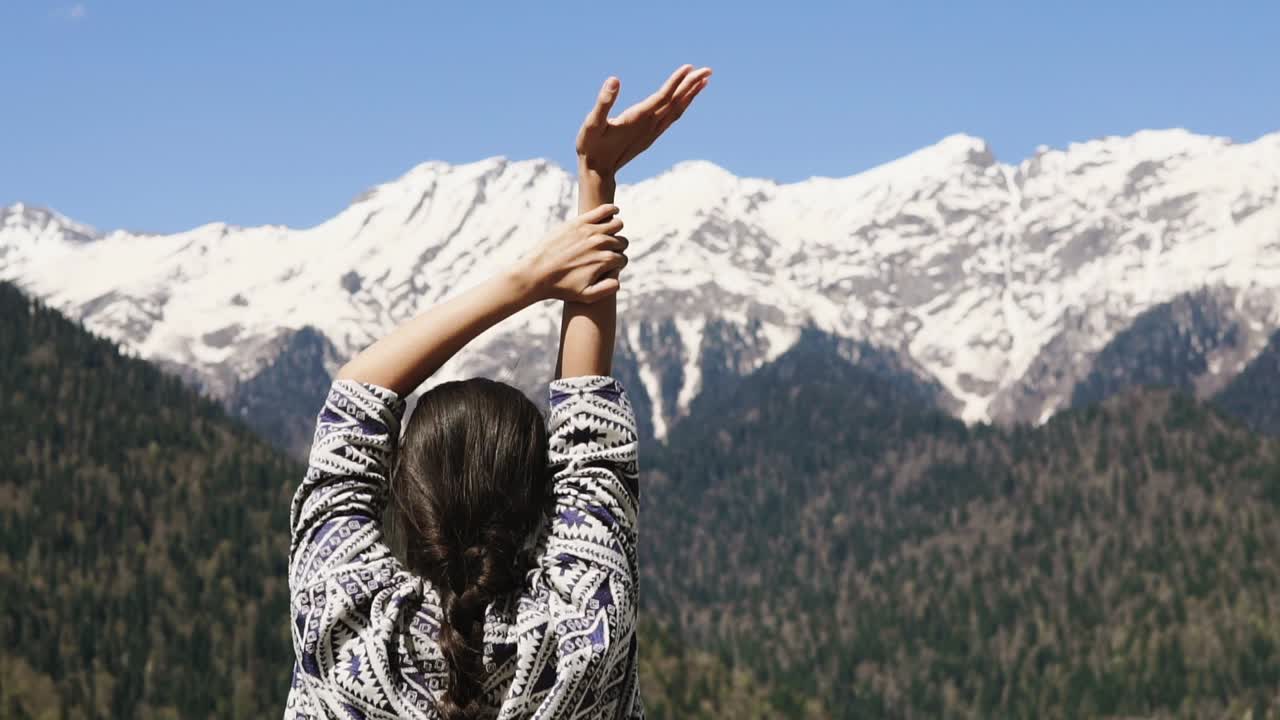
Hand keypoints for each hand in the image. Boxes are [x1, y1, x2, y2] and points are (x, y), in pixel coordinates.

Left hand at [516, 204, 629, 303]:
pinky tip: (614, 212)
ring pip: (617, 225)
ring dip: (616, 231)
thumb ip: (608, 289)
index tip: (609, 267)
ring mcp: (590, 230)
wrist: (536, 273)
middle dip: (617, 249)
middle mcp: (600, 243)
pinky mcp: (579, 221)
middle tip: (607, 253)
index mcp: (605, 261)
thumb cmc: (561, 287)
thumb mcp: (587, 295)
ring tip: (609, 236)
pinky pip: (604, 210)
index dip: (617, 265)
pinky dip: (612, 210)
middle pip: (621, 242)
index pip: (622, 259)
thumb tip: (620, 280)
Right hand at [576, 64, 712, 175]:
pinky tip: (687, 98)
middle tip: (708, 70)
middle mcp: (649, 125)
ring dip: (691, 94)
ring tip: (705, 79)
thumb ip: (603, 102)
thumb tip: (614, 80)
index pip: (662, 97)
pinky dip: (683, 105)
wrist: (597, 172)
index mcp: (637, 119)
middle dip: (692, 85)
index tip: (690, 67)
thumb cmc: (591, 146)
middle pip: (676, 102)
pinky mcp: (651, 136)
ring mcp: (652, 132)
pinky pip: (672, 118)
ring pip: (677, 110)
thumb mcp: (592, 123)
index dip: (676, 82)